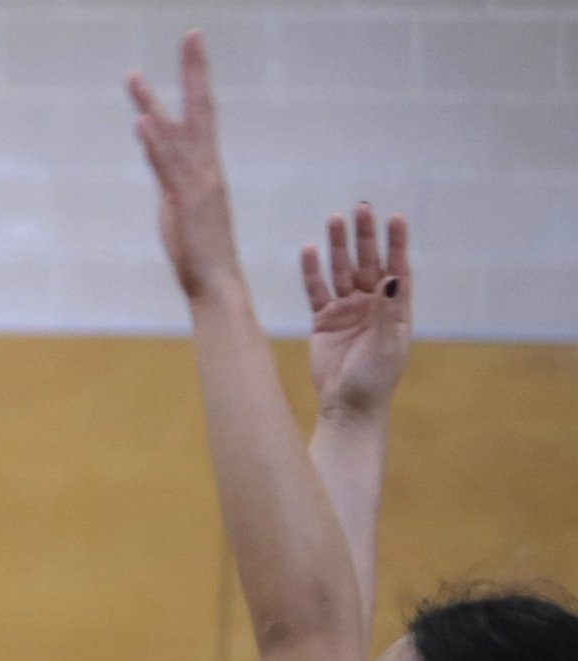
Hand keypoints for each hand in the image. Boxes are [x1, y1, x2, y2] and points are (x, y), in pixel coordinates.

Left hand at [130, 33, 243, 304]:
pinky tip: (143, 122)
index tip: (193, 44)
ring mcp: (198, 183)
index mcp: (207, 167)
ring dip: (153, 104)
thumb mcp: (181, 205)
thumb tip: (158, 157)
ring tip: (133, 77)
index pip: (204, 111)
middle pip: (201, 108)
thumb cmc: (199, 249)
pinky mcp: (185, 202)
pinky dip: (155, 144)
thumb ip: (171, 178)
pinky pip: (168, 168)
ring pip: (176, 134)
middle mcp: (207, 167)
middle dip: (194, 70)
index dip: (198, 77)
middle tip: (191, 34)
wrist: (215, 282)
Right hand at [302, 200, 411, 416]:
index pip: (397, 267)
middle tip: (360, 208)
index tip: (395, 218)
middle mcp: (372, 303)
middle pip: (368, 261)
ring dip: (338, 247)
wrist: (348, 406)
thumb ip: (386, 311)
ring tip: (333, 220)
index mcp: (395, 308)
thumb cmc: (375, 379)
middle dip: (364, 236)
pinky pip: (317, 291)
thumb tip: (390, 277)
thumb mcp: (386, 345)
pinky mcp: (323, 320)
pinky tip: (309, 251)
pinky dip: (312, 272)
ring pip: (342, 271)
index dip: (396, 242)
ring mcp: (347, 310)